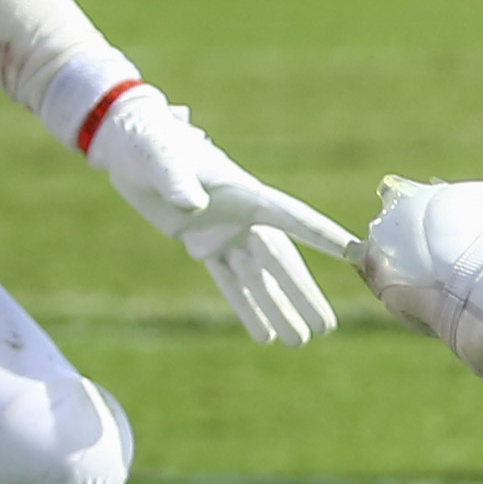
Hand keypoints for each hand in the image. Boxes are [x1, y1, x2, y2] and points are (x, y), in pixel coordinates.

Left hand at [85, 85, 362, 346]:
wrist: (127, 146)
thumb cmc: (150, 142)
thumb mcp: (161, 157)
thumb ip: (177, 180)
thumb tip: (191, 206)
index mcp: (245, 193)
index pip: (292, 218)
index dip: (322, 237)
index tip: (354, 253)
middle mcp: (242, 217)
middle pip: (281, 262)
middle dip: (303, 295)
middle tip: (328, 328)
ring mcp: (224, 232)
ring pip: (258, 279)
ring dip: (278, 309)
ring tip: (300, 341)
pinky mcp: (201, 243)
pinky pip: (228, 282)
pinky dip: (244, 307)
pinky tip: (263, 334)